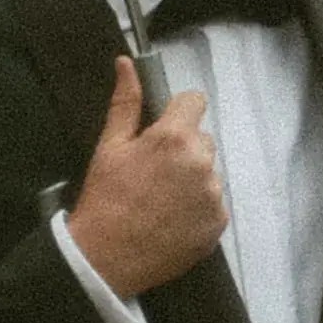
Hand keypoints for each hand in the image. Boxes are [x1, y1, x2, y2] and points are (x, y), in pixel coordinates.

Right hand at [65, 57, 224, 298]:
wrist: (105, 259)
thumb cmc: (104, 199)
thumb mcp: (109, 147)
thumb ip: (126, 103)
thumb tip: (126, 63)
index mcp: (174, 138)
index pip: (194, 102)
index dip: (177, 112)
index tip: (162, 129)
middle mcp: (201, 163)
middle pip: (202, 140)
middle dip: (183, 149)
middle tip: (154, 172)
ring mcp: (212, 195)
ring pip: (209, 172)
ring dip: (192, 179)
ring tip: (161, 199)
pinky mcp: (218, 223)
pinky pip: (213, 203)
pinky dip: (197, 207)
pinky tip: (171, 218)